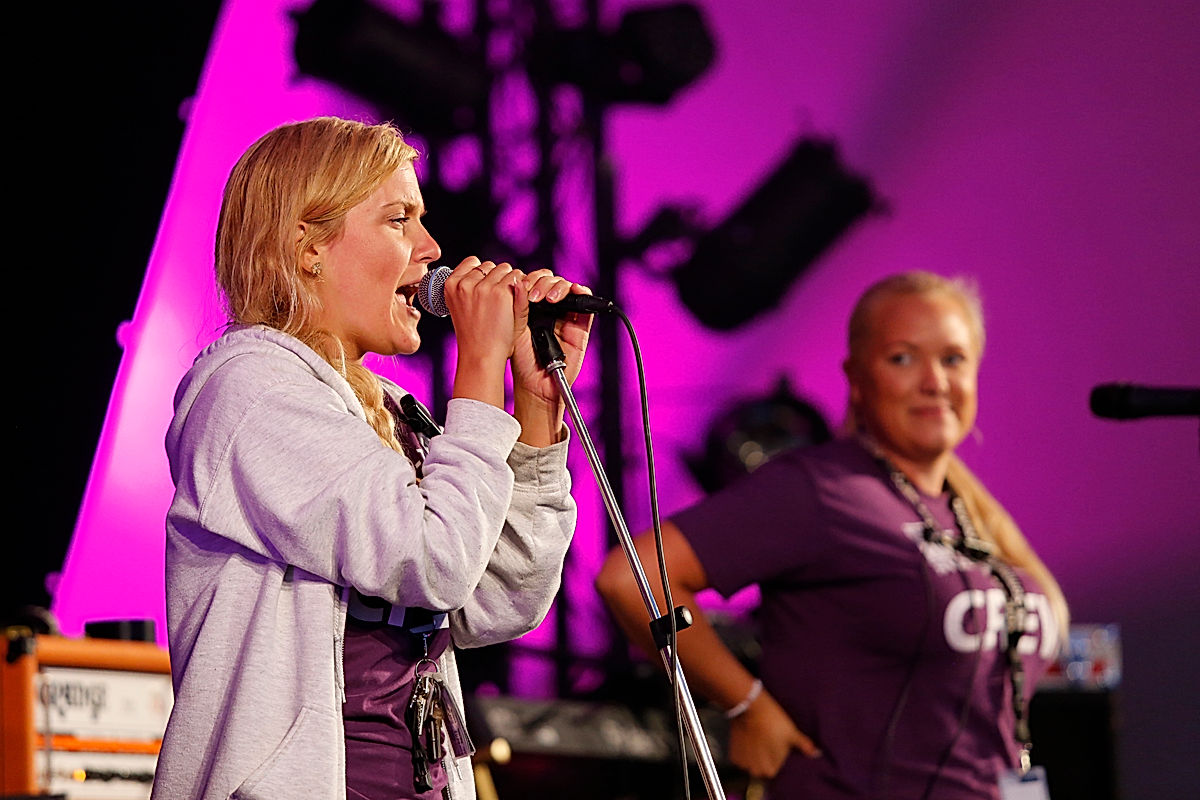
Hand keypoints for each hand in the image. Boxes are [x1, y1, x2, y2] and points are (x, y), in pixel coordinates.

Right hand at [443, 259, 522, 407]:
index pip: (472, 262)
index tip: (487, 289)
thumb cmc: (474, 336)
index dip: (483, 273)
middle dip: (498, 278)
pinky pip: (517, 280)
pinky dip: (521, 289)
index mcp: (451, 285)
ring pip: (506, 270)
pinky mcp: (501, 293)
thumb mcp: (465, 307)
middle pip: (491, 265)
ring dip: (511, 282)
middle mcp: (465, 283)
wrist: (481, 356)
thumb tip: (484, 268)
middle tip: (498, 302)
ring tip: (507, 305)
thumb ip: (472, 286)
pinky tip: (515, 304)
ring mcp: (483, 287)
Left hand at [509, 269, 592, 439]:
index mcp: (531, 306)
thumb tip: (519, 280)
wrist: (535, 383)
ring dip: (558, 286)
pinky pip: (585, 303)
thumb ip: (518, 306)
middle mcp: (549, 308)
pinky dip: (580, 292)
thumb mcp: (515, 329)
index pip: (534, 281)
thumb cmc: (522, 360)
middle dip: (542, 282)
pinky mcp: (581, 325)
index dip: (530, 279)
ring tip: (548, 298)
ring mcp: (566, 315)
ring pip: (567, 288)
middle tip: (534, 295)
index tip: (521, 288)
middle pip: (551, 281)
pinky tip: (570, 293)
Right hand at [728, 689, 820, 779]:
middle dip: (764, 759)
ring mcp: (743, 763)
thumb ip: (805, 747)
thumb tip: (817, 754)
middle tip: (767, 743)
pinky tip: (749, 739)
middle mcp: (755, 770)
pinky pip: (741, 758)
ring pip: (751, 764)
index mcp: (770, 769)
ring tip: (758, 739)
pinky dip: (744, 751)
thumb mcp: (792, 733)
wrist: (750, 707)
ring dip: (754, 755)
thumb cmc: (774, 721)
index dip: (776, 759)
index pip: (775, 771)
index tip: (777, 748)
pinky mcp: (733, 754)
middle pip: (762, 769)